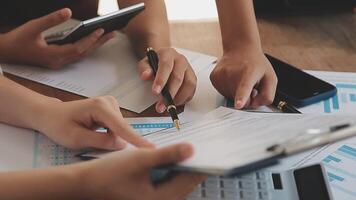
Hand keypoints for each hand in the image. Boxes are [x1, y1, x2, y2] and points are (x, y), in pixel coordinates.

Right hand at [0, 8, 114, 68]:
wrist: (6, 52)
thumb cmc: (18, 40)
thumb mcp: (33, 26)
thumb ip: (51, 19)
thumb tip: (68, 11)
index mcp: (52, 56)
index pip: (77, 49)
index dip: (90, 39)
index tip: (101, 30)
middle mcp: (58, 62)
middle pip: (83, 53)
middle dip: (98, 43)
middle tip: (113, 34)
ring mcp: (58, 63)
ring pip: (81, 55)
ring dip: (94, 45)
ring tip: (107, 36)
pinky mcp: (57, 60)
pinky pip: (76, 54)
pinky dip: (86, 47)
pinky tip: (93, 40)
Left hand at [34, 96, 152, 149]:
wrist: (51, 114)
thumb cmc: (59, 125)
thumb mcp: (76, 138)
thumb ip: (101, 141)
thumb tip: (122, 144)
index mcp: (99, 107)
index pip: (121, 127)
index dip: (135, 139)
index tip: (150, 148)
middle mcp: (109, 102)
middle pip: (122, 128)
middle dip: (115, 140)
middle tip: (94, 143)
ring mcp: (111, 104)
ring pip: (120, 129)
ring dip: (111, 137)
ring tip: (90, 136)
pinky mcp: (112, 109)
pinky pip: (117, 127)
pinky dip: (110, 134)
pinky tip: (95, 133)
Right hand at [77, 143, 204, 199]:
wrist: (84, 184)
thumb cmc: (110, 172)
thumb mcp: (141, 159)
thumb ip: (168, 155)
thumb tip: (192, 149)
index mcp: (162, 199)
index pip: (191, 180)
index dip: (203, 163)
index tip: (214, 149)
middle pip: (186, 183)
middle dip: (195, 164)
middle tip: (204, 145)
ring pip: (178, 183)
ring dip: (185, 167)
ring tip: (191, 149)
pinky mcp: (149, 197)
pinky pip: (169, 184)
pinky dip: (174, 171)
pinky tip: (174, 158)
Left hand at [138, 48, 196, 112]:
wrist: (165, 59)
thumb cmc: (155, 62)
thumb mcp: (146, 63)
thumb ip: (144, 69)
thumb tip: (145, 75)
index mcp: (168, 54)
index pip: (166, 66)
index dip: (161, 80)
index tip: (155, 92)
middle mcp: (181, 60)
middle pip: (178, 77)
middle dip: (170, 94)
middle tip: (161, 106)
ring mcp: (188, 69)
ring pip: (189, 84)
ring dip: (179, 98)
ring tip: (169, 105)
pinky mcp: (193, 78)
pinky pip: (192, 90)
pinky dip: (184, 99)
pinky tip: (175, 102)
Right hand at [210, 46, 276, 108]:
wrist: (240, 48)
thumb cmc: (255, 64)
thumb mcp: (270, 78)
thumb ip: (267, 95)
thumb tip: (254, 105)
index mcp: (249, 72)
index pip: (244, 87)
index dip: (241, 97)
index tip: (238, 104)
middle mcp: (232, 73)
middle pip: (239, 99)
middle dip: (246, 97)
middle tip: (248, 83)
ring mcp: (221, 75)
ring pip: (230, 97)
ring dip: (236, 92)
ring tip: (239, 78)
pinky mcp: (214, 78)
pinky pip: (222, 93)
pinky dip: (228, 89)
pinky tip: (232, 79)